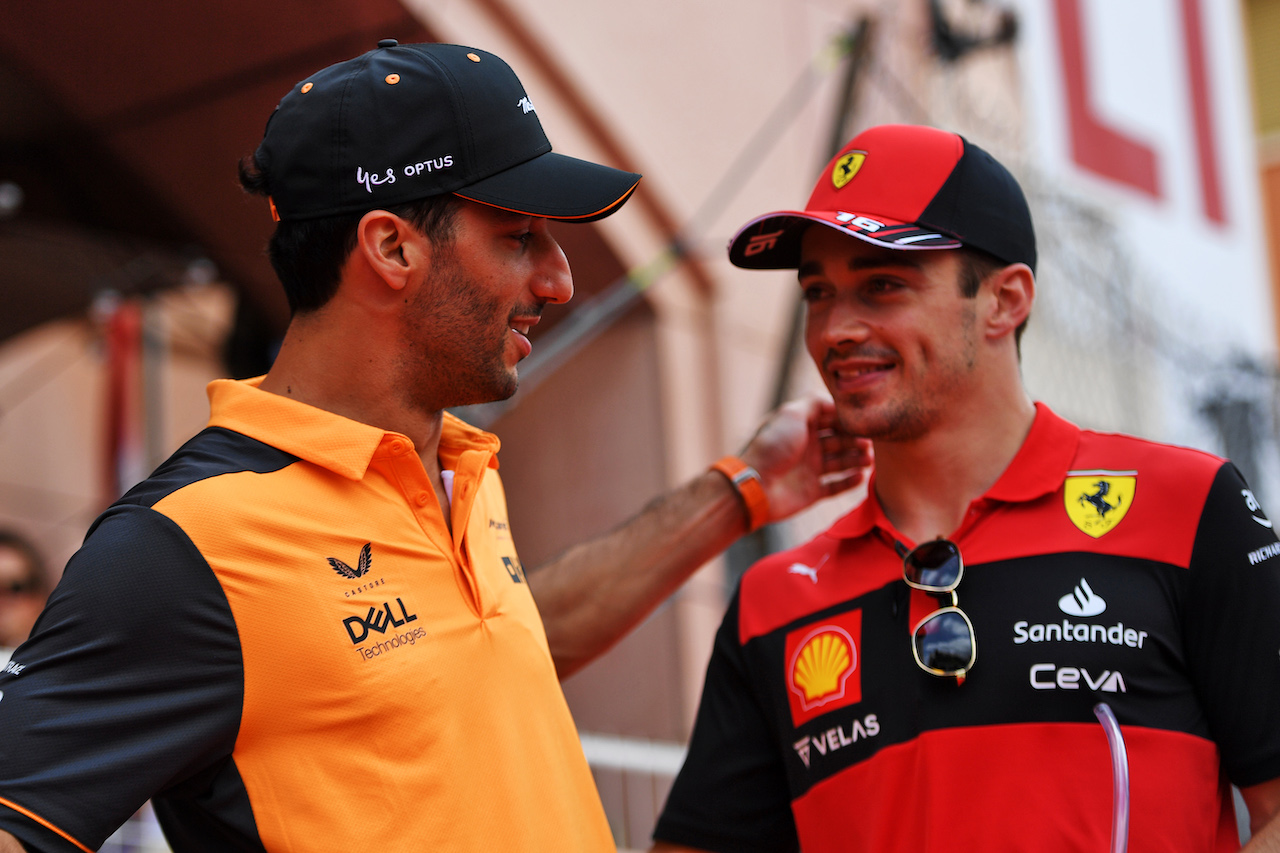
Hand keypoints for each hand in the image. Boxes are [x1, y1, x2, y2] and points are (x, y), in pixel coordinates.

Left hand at [739, 395, 871, 522]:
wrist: (756, 485)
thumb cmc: (772, 446)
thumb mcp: (791, 414)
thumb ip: (813, 403)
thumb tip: (835, 400)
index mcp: (801, 426)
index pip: (830, 419)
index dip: (847, 420)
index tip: (863, 420)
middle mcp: (807, 446)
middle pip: (839, 440)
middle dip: (855, 440)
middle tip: (870, 443)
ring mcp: (810, 469)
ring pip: (841, 462)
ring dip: (856, 460)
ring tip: (869, 460)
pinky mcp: (812, 491)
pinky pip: (836, 486)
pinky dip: (849, 482)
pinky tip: (860, 476)